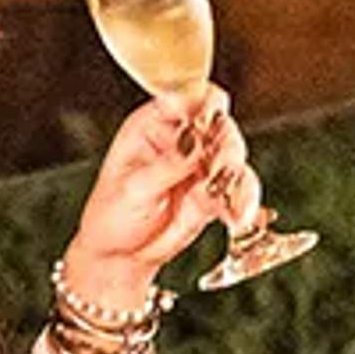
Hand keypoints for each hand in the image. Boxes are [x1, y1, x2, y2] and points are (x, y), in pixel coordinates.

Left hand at [65, 89, 251, 306]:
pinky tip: (236, 218)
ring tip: (222, 195)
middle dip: (224, 144)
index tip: (207, 116)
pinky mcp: (215, 193)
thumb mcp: (132, 188)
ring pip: (233, 157)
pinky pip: (239, 192)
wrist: (120, 255)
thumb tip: (195, 146)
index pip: (183, 98)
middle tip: (218, 166)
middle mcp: (181, 139)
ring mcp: (201, 166)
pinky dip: (242, 203)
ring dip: (234, 175)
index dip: (200, 102)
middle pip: (218, 124)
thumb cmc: (112, 214)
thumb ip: (167, 166)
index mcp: (152, 124)